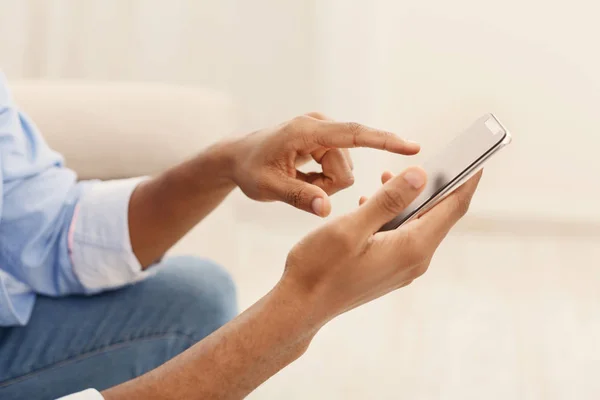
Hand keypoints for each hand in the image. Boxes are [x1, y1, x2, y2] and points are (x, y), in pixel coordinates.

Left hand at [229, 113, 419, 216]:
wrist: (238, 157)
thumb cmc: (249, 170)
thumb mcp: (268, 187)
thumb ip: (298, 197)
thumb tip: (327, 210)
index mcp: (307, 131)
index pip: (354, 135)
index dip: (384, 141)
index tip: (412, 148)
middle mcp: (319, 126)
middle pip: (346, 167)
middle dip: (327, 186)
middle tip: (298, 188)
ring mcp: (323, 132)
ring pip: (344, 171)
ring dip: (324, 185)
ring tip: (298, 181)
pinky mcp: (324, 140)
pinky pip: (338, 168)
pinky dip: (323, 180)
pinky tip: (303, 177)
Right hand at [282, 167, 481, 323]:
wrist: (301, 306)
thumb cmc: (320, 267)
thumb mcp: (352, 228)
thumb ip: (388, 201)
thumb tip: (421, 175)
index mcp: (411, 247)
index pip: (453, 208)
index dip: (467, 180)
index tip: (478, 158)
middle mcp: (414, 260)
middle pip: (439, 215)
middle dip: (437, 185)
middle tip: (432, 157)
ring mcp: (402, 268)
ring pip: (419, 225)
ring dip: (409, 199)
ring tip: (388, 179)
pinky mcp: (389, 270)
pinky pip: (404, 236)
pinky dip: (395, 216)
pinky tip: (372, 204)